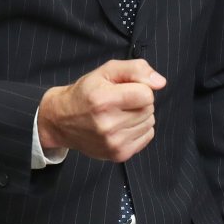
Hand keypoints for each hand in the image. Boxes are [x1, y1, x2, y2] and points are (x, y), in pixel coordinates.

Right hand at [37, 59, 166, 161]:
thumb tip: (161, 83)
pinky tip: (122, 125)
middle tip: (120, 101)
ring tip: (120, 113)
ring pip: (149, 123)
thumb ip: (136, 69)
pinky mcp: (118, 154)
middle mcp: (108, 124)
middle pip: (149, 109)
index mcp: (103, 100)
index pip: (147, 94)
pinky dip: (139, 129)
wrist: (61, 121)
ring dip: (140, 116)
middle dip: (139, 102)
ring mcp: (113, 143)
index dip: (139, 88)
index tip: (124, 89)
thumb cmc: (85, 93)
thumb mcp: (106, 71)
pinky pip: (147, 136)